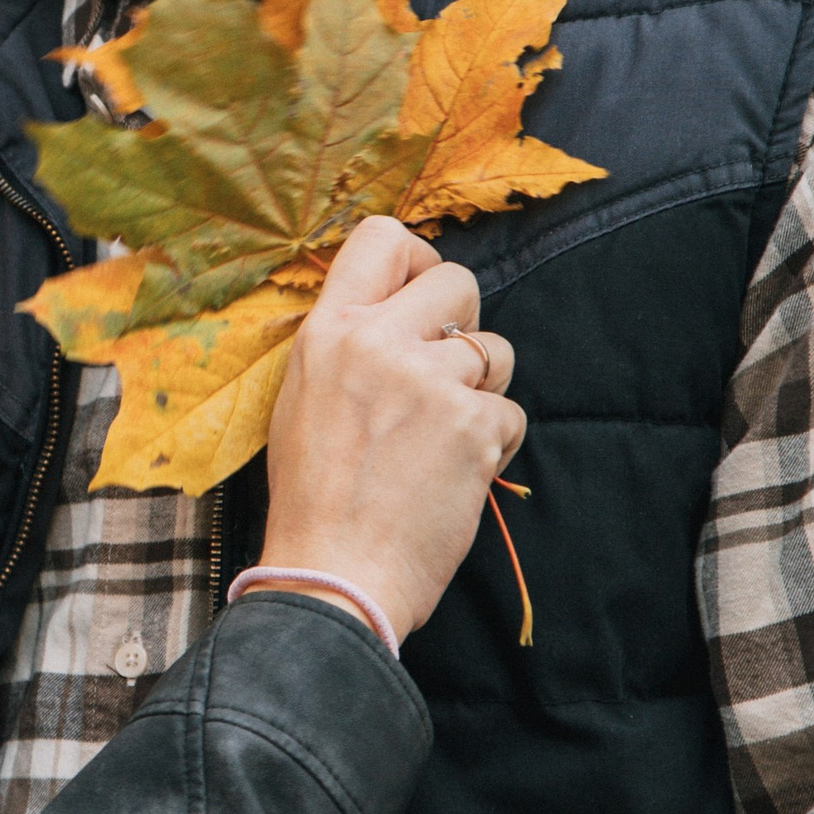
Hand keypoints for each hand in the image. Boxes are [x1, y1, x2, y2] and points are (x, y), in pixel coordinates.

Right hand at [260, 216, 523, 637]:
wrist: (334, 576)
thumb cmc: (313, 501)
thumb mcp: (302, 399)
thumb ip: (347, 346)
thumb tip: (398, 313)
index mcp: (327, 332)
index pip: (381, 238)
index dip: (416, 262)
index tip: (421, 298)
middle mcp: (379, 342)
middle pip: (458, 281)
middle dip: (463, 326)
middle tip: (442, 376)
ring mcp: (430, 382)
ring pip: (495, 349)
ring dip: (482, 390)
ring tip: (442, 439)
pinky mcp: (474, 425)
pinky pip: (511, 411)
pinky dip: (495, 444)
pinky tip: (457, 476)